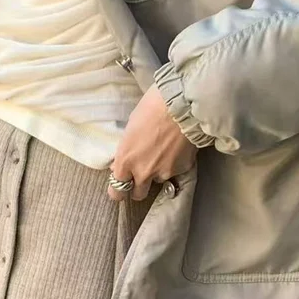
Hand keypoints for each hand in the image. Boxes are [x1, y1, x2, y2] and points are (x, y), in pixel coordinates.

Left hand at [108, 83, 197, 201]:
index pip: (117, 191)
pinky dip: (174, 163)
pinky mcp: (181, 169)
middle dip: (139, 186)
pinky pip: (175, 171)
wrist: (182, 103)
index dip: (118, 190)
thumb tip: (120, 164)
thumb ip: (125, 151)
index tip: (121, 186)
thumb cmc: (152, 107)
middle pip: (138, 194)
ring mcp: (163, 173)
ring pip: (158, 181)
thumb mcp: (130, 128)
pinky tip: (176, 147)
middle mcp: (143, 172)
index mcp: (125, 161)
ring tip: (164, 150)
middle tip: (142, 174)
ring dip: (158, 171)